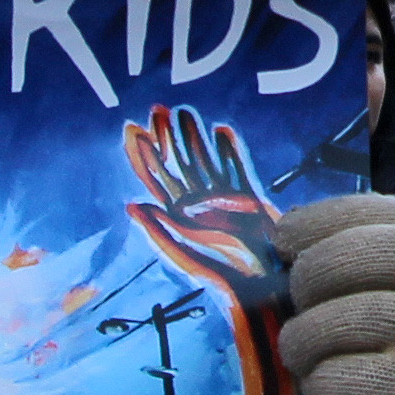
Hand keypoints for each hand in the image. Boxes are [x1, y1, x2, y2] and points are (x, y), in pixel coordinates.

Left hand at [126, 106, 278, 296]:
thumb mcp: (186, 252)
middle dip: (168, 137)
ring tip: (185, 112)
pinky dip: (229, 150)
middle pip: (179, 163)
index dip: (144, 156)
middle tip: (157, 109)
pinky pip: (236, 167)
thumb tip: (133, 206)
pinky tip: (221, 130)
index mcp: (179, 215)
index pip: (157, 179)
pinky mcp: (247, 198)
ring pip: (205, 161)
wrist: (261, 285)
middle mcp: (199, 203)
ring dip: (194, 137)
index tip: (133, 131)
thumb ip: (160, 230)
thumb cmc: (222, 273)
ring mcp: (223, 199)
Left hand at [273, 196, 394, 394]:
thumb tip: (286, 236)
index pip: (383, 212)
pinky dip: (318, 384)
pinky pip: (338, 376)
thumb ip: (379, 265)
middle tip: (297, 308)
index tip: (285, 239)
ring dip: (301, 340)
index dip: (323, 219)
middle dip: (308, 279)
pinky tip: (328, 392)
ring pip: (338, 318)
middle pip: (356, 255)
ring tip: (302, 356)